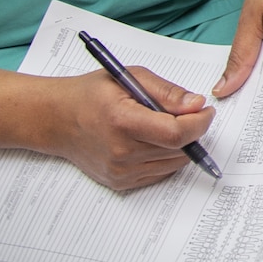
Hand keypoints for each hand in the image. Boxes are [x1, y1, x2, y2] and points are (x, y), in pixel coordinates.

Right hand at [38, 66, 213, 190]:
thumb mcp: (129, 78)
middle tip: (188, 114)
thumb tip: (197, 104)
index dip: (199, 123)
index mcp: (123, 122)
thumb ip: (167, 92)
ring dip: (181, 145)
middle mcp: (121, 152)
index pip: (175, 133)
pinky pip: (160, 173)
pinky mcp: (121, 183)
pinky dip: (166, 157)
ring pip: (173, 163)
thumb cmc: (92, 95)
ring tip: (165, 125)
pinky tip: (152, 140)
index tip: (206, 111)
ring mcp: (120, 172)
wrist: (56, 120)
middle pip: (178, 149)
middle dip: (192, 131)